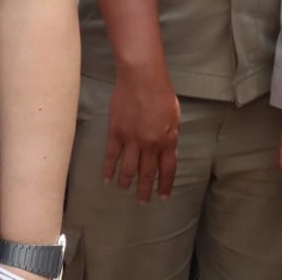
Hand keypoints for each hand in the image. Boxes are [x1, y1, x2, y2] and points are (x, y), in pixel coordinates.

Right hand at [102, 64, 179, 203]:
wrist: (142, 78)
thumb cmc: (161, 93)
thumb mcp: (174, 117)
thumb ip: (170, 136)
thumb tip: (167, 151)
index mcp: (167, 141)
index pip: (167, 170)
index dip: (165, 185)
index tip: (163, 197)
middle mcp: (150, 145)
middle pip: (147, 174)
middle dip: (145, 190)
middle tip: (142, 203)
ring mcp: (131, 140)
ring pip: (128, 169)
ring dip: (126, 183)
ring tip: (124, 190)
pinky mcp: (116, 133)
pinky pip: (111, 156)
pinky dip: (108, 170)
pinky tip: (107, 179)